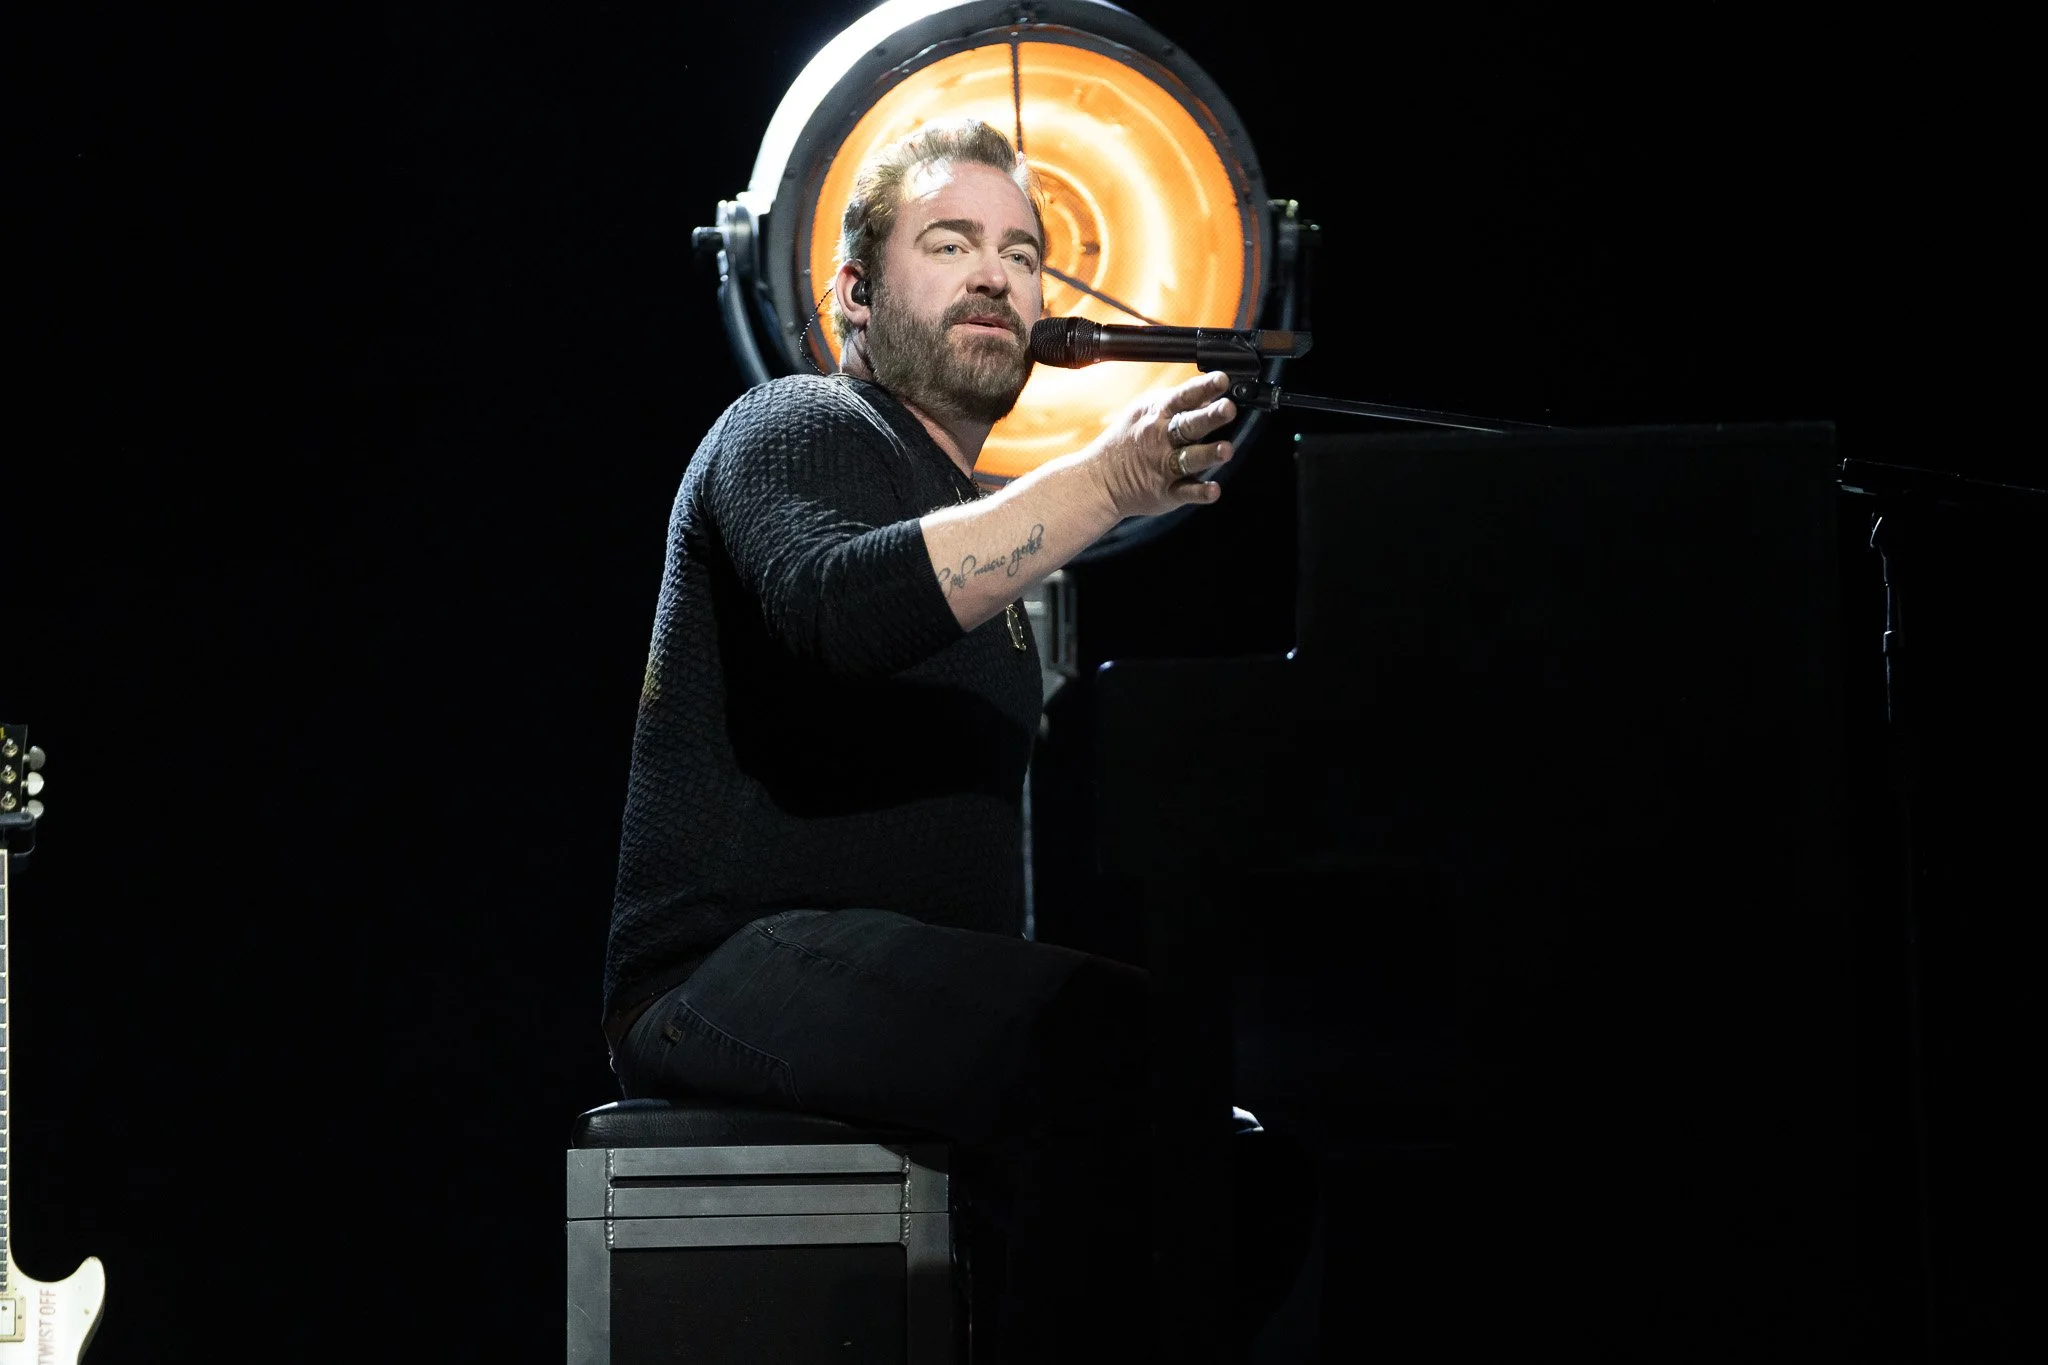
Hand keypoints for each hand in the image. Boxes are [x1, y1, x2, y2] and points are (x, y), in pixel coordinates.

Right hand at [1084, 370, 1237, 520]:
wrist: (1101, 478)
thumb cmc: (1130, 439)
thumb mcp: (1147, 411)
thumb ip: (1181, 403)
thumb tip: (1214, 392)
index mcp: (1158, 413)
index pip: (1184, 396)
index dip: (1204, 387)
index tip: (1222, 380)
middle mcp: (1162, 438)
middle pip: (1189, 425)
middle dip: (1209, 416)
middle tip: (1228, 408)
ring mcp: (1164, 466)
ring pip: (1189, 459)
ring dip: (1208, 454)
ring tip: (1225, 449)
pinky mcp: (1167, 493)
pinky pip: (1185, 492)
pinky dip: (1200, 492)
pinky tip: (1214, 490)